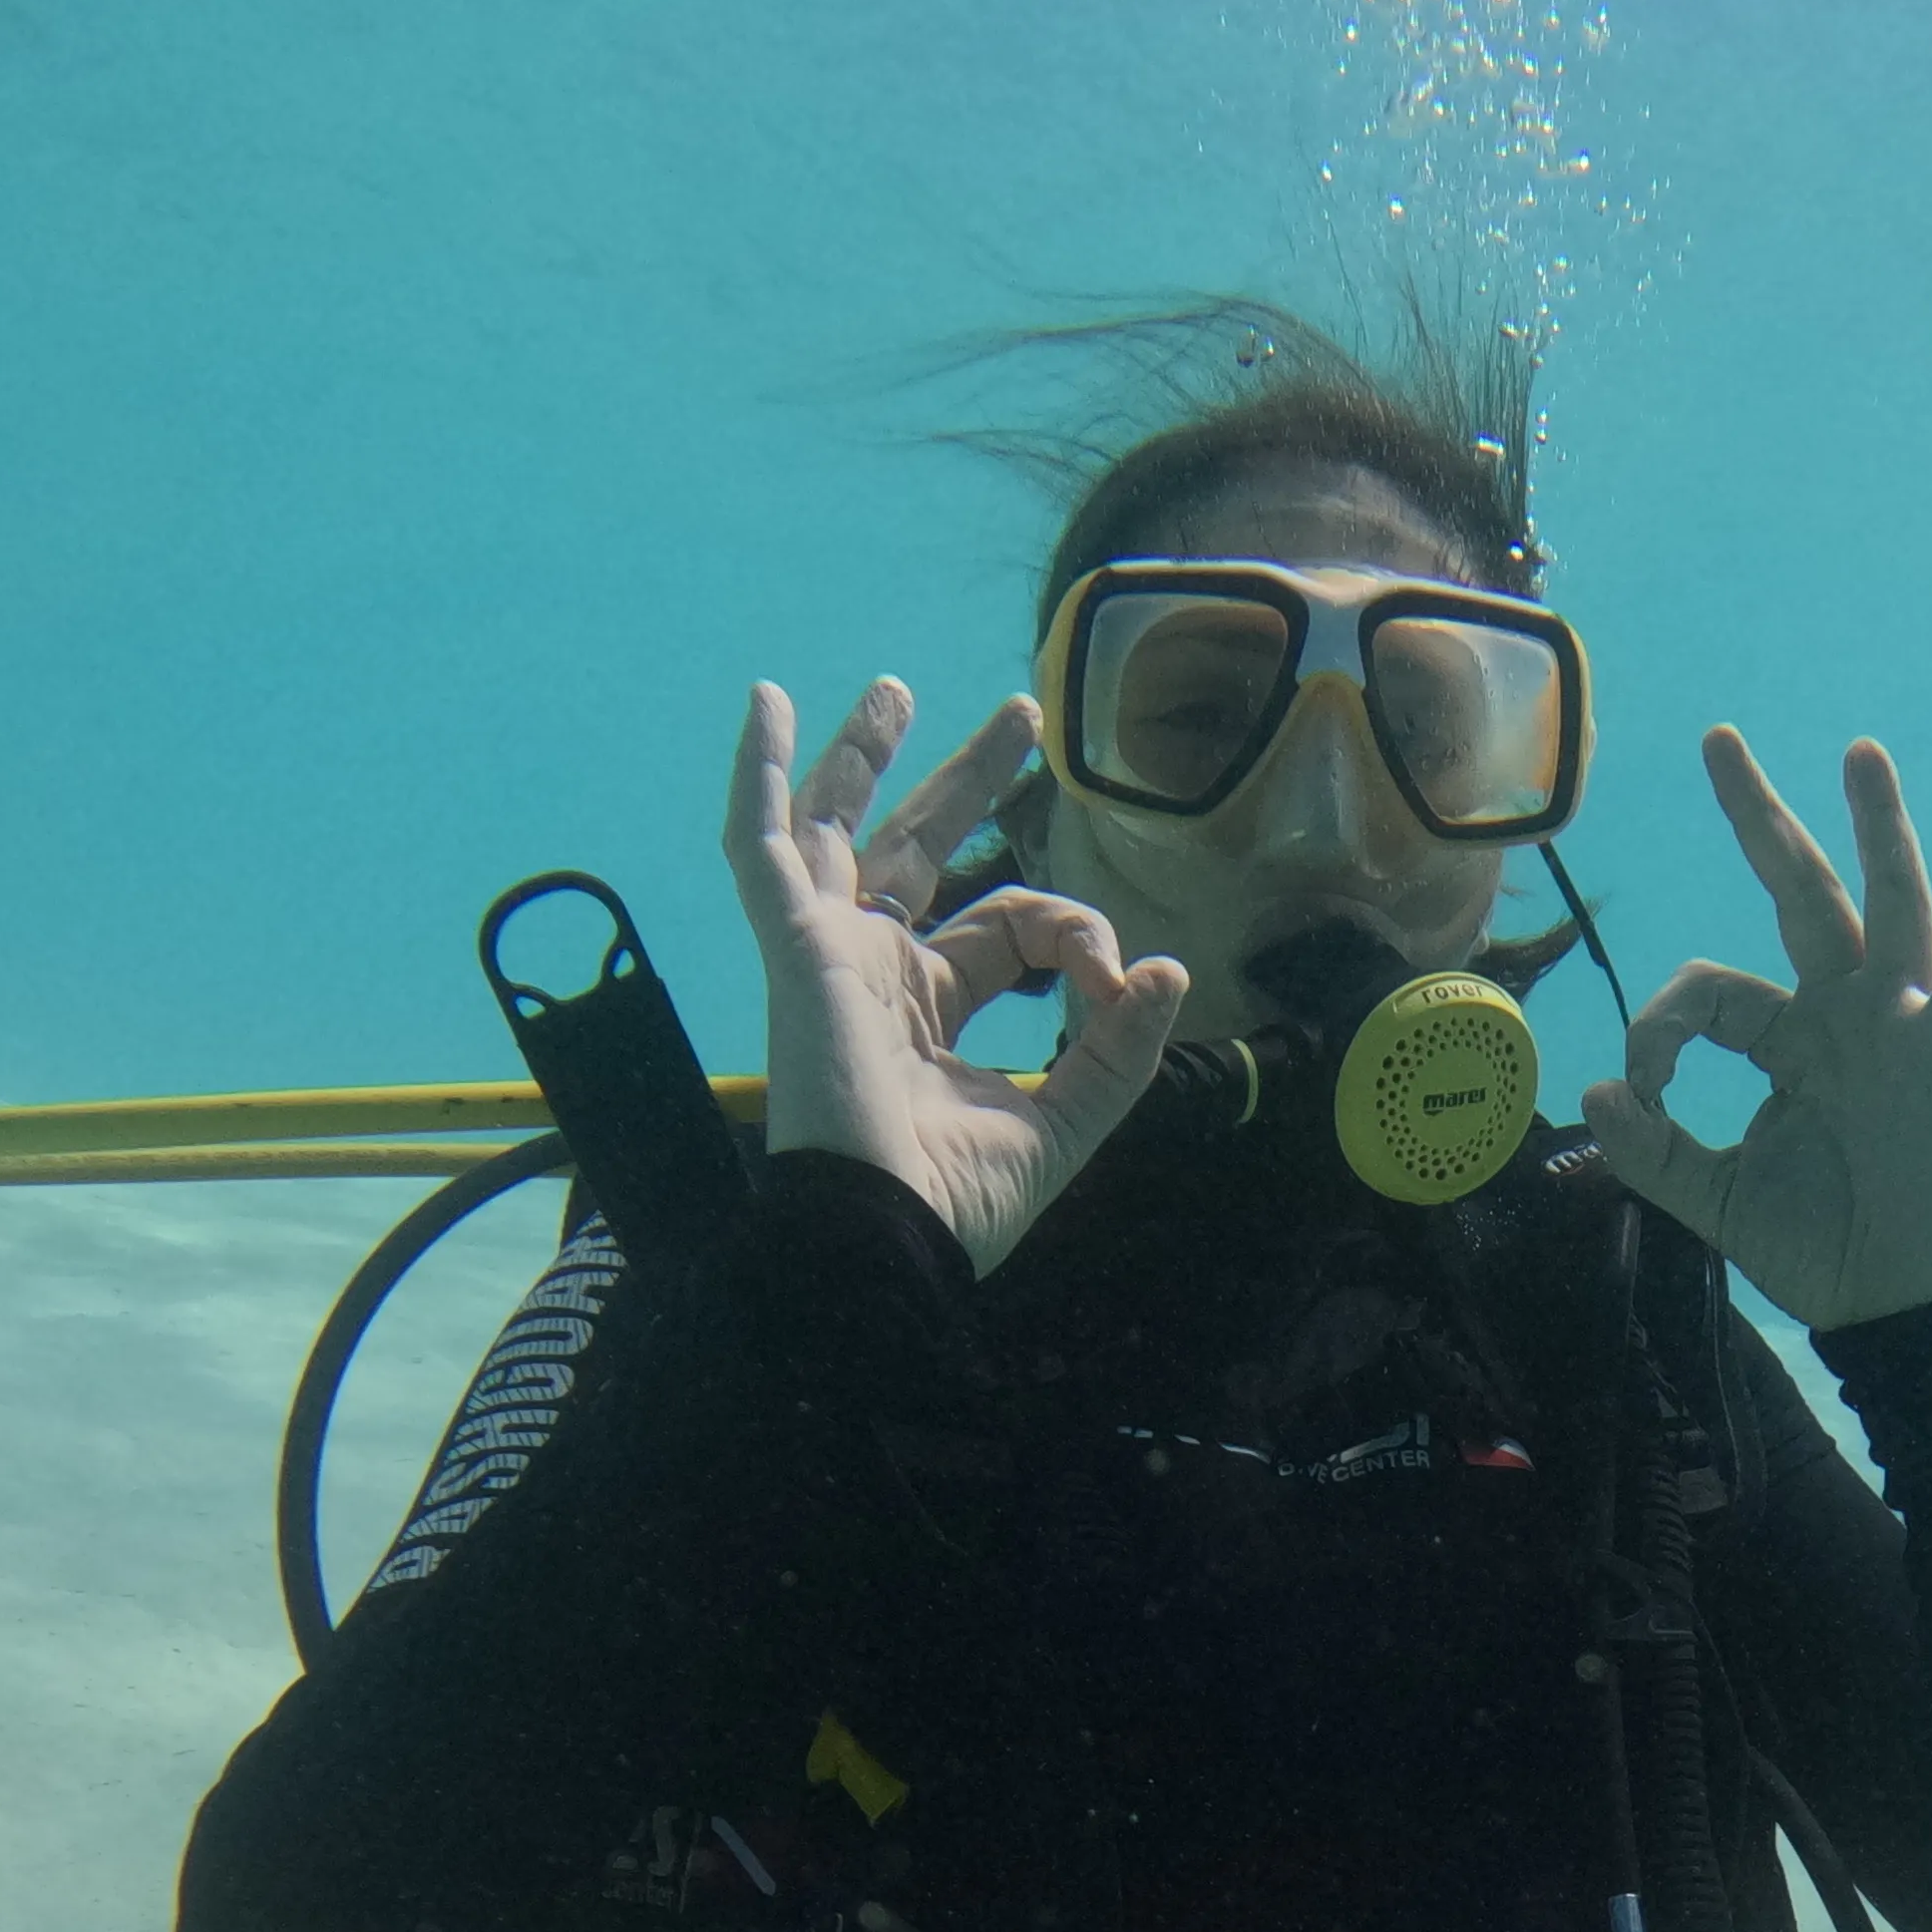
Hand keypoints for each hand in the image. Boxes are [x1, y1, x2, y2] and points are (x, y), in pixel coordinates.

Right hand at [724, 676, 1191, 1273]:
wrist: (885, 1242)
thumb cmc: (955, 1204)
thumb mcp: (1064, 1121)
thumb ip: (1118, 1049)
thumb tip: (1169, 969)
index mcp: (931, 1011)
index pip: (1011, 925)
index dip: (1075, 934)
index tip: (1117, 979)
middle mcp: (876, 972)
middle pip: (922, 850)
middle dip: (970, 778)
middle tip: (1021, 716)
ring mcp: (829, 956)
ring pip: (840, 829)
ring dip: (866, 755)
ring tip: (899, 689)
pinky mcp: (798, 951)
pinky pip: (764, 847)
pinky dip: (762, 777)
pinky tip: (768, 705)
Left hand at [1579, 730, 1931, 1329]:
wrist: (1895, 1308)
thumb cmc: (1819, 1249)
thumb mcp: (1713, 1198)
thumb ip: (1651, 1150)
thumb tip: (1593, 1095)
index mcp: (1786, 1041)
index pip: (1707, 991)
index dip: (1659, 1028)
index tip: (1643, 1092)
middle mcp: (1844, 1014)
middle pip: (1797, 894)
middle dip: (1758, 818)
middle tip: (1716, 738)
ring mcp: (1901, 1022)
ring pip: (1885, 903)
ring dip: (1874, 826)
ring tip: (1858, 751)